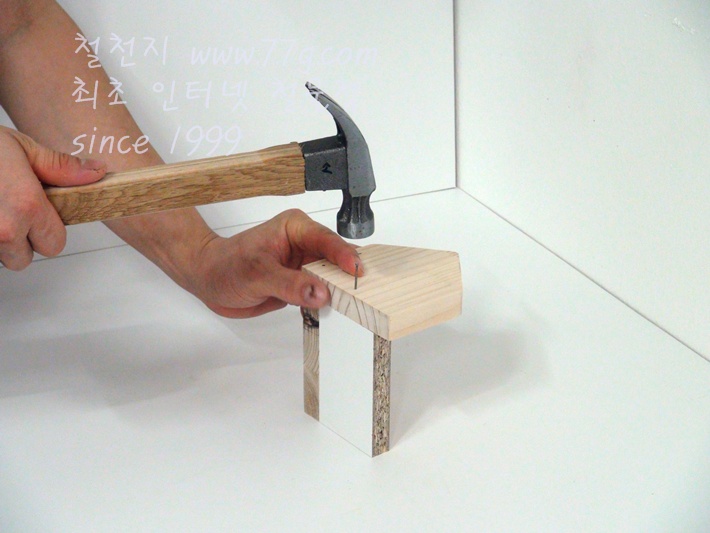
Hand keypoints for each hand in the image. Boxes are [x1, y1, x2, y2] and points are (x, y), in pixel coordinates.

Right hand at [0, 126, 105, 269]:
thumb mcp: (21, 148)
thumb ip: (60, 168)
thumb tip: (96, 173)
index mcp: (26, 206)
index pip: (55, 244)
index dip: (47, 229)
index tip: (36, 213)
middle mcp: (2, 229)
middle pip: (24, 258)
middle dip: (19, 239)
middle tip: (5, 208)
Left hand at [188, 209, 361, 317]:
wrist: (209, 280)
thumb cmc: (226, 266)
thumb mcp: (257, 274)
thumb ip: (290, 284)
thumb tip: (321, 292)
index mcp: (295, 228)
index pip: (326, 240)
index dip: (344, 256)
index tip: (357, 272)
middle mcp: (305, 244)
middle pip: (336, 259)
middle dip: (349, 275)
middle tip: (365, 292)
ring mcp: (305, 265)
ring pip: (332, 278)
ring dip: (341, 291)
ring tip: (357, 304)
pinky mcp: (302, 284)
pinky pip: (321, 293)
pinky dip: (329, 302)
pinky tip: (339, 311)